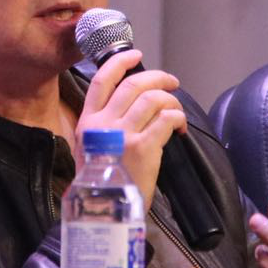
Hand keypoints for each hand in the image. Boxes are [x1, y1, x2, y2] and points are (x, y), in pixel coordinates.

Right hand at [74, 49, 185, 208]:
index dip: (121, 61)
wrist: (106, 212)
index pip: (102, 80)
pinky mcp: (144, 147)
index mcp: (88, 121)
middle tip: (171, 82)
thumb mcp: (90, 149)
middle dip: (157, 77)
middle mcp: (104, 123)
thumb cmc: (103, 183)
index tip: (137, 55)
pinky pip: (166, 119)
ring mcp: (123, 134)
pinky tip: (180, 127)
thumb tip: (131, 106)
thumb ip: (104, 126)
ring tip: (176, 109)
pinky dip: (177, 118)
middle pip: (133, 84)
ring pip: (152, 98)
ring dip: (170, 99)